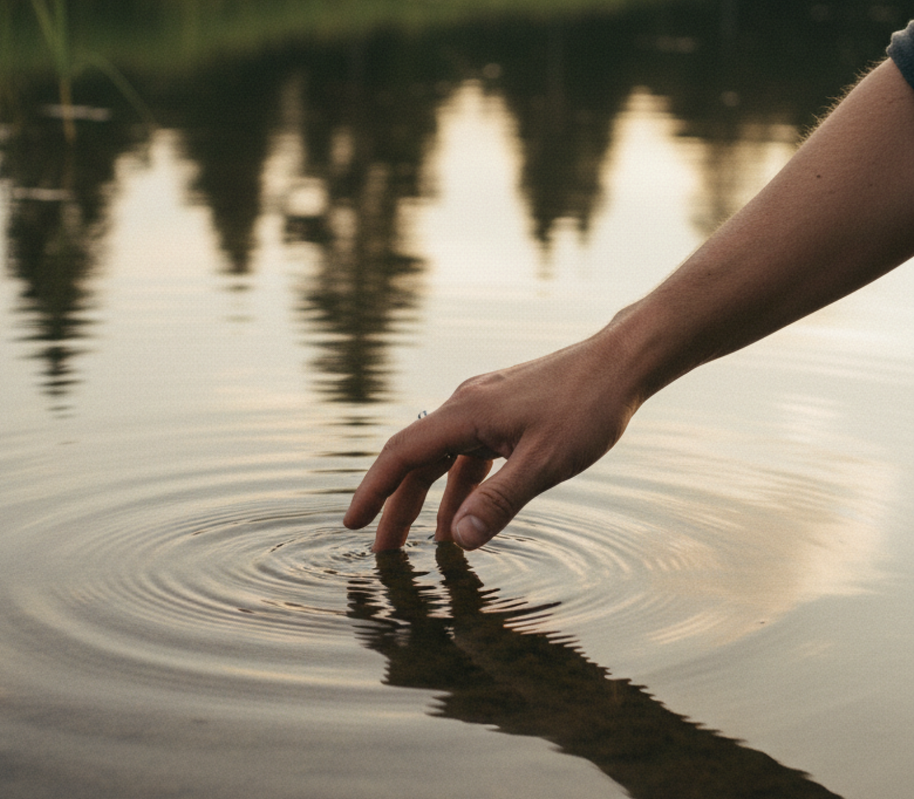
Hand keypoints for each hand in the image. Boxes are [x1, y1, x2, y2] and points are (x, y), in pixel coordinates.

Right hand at [343, 330, 642, 550]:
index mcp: (463, 414)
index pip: (400, 455)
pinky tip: (471, 513)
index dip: (372, 491)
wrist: (623, 361)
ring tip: (428, 545)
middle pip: (416, 461)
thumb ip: (499, 501)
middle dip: (397, 507)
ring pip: (444, 459)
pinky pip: (471, 454)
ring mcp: (485, 407)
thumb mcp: (545, 462)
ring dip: (432, 501)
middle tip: (383, 550)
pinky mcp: (505, 412)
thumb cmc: (587, 406)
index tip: (352, 523)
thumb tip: (459, 540)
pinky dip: (464, 486)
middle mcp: (465, 406)